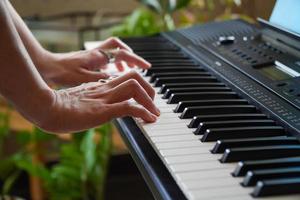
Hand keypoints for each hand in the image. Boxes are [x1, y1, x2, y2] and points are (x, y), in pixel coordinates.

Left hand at [42, 37, 150, 86]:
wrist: (47, 67)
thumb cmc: (62, 72)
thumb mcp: (84, 79)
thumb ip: (102, 79)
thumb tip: (117, 81)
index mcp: (98, 56)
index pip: (122, 54)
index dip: (136, 60)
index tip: (146, 67)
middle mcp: (97, 53)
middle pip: (119, 48)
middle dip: (131, 57)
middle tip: (139, 68)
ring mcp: (93, 56)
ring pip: (113, 52)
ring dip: (122, 60)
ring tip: (128, 72)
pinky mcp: (89, 60)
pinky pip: (106, 59)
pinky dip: (113, 65)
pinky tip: (111, 75)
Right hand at [42, 71, 159, 132]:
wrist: (45, 109)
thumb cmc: (58, 108)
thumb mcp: (80, 102)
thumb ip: (91, 101)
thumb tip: (99, 108)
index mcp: (99, 87)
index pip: (125, 78)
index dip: (140, 85)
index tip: (146, 97)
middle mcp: (104, 89)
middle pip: (134, 77)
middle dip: (149, 89)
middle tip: (154, 104)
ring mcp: (104, 98)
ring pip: (134, 87)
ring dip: (149, 100)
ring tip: (154, 113)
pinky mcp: (102, 110)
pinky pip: (129, 107)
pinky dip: (143, 112)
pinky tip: (149, 119)